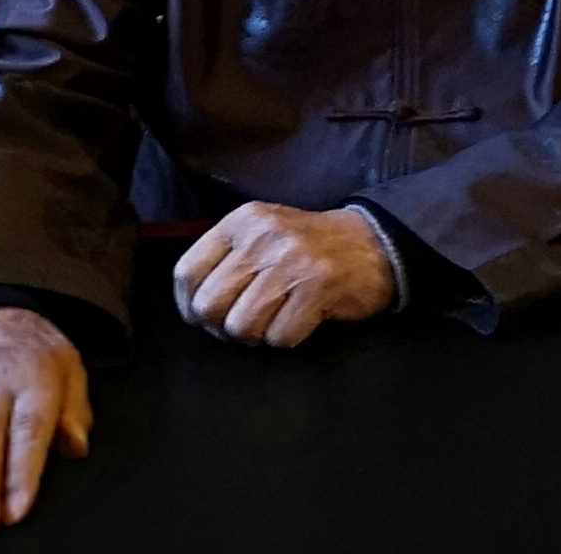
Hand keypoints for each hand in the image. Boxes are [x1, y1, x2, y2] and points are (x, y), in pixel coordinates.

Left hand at [171, 203, 398, 348]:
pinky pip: (279, 337)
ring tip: (277, 318)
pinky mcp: (317, 287)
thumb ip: (226, 259)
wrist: (373, 244)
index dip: (189, 306)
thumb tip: (192, 306)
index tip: (207, 318)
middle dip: (223, 326)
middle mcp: (262, 237)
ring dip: (258, 335)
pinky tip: (302, 319)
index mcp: (242, 221)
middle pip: (209, 306)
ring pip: (241, 327)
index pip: (186, 272)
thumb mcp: (262, 235)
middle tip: (248, 321)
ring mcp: (290, 261)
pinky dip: (288, 338)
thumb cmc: (308, 247)